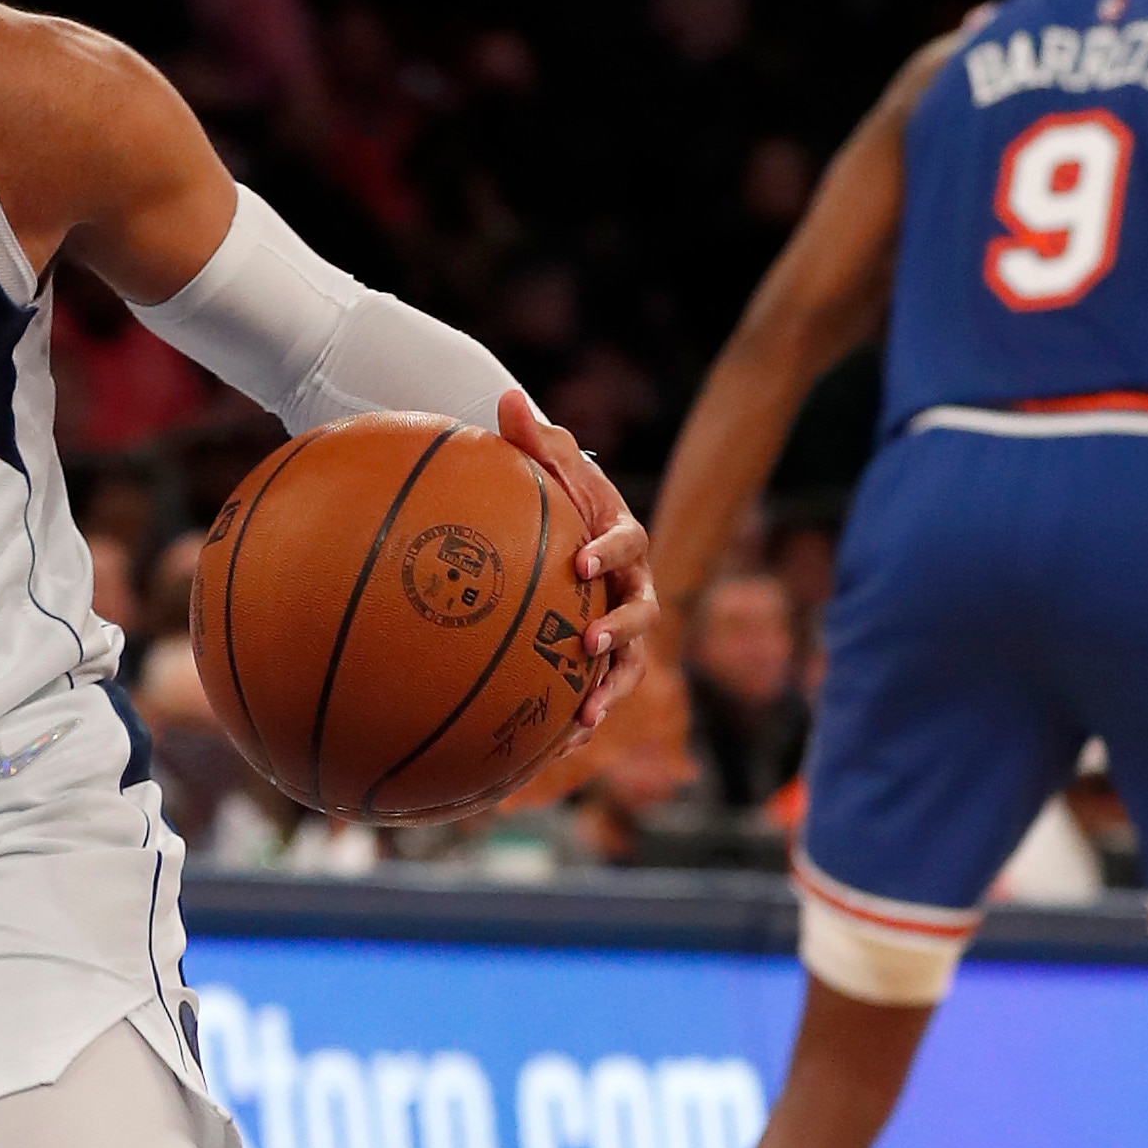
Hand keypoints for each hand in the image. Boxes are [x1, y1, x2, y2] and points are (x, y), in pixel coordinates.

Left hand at [500, 387, 655, 739]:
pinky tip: (555, 749)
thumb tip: (507, 398)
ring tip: (583, 719)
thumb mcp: (548, 461)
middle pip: (640, 613)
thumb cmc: (557, 492)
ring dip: (608, 691)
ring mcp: (622, 627)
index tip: (581, 562)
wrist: (568, 531)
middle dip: (619, 632)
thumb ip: (533, 437)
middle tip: (588, 645)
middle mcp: (632, 587)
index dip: (609, 553)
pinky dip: (580, 718)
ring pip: (627, 664)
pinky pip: (597, 692)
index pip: (626, 543)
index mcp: (623, 539)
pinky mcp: (602, 660)